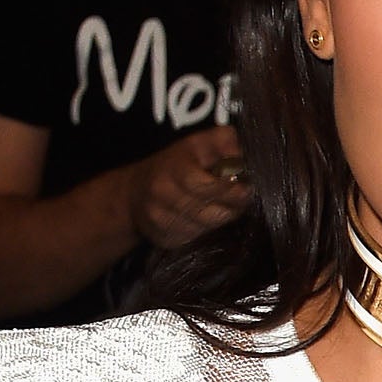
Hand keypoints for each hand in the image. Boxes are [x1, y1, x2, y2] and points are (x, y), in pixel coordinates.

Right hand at [127, 125, 252, 249]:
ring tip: (224, 204)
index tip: (245, 187)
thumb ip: (224, 142)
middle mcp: (162, 196)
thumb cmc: (176, 164)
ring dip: (222, 217)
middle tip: (242, 198)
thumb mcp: (199, 143)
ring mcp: (160, 220)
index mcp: (173, 169)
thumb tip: (241, 157)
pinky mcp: (164, 238)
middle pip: (211, 211)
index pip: (205, 185)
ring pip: (207, 227)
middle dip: (233, 206)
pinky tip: (204, 216)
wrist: (135, 191)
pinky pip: (196, 239)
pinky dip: (206, 229)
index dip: (229, 189)